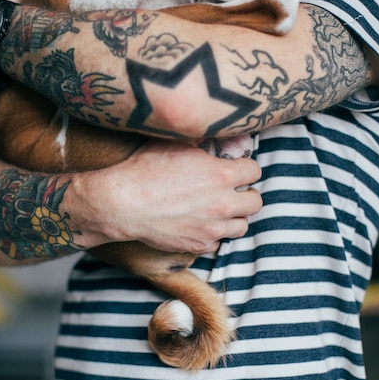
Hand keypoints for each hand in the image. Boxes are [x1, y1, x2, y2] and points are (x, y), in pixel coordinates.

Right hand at [70, 139, 262, 253]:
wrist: (122, 203)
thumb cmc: (144, 169)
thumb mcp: (174, 144)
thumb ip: (199, 140)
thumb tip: (210, 134)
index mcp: (221, 175)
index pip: (255, 170)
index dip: (245, 168)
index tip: (236, 169)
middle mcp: (223, 203)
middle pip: (256, 201)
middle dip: (246, 194)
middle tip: (232, 190)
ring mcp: (212, 228)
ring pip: (242, 226)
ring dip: (235, 217)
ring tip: (220, 209)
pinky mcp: (198, 244)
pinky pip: (218, 242)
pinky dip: (213, 233)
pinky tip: (201, 223)